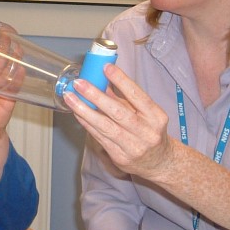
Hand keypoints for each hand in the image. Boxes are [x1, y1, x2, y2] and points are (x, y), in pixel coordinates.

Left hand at [64, 63, 175, 179]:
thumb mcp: (145, 113)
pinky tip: (77, 112)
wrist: (159, 162)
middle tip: (79, 83)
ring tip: (70, 97)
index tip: (106, 67)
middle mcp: (146, 132)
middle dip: (95, 96)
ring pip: (105, 126)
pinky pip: (99, 137)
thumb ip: (124, 97)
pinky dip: (86, 123)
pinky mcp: (120, 157)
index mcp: (156, 117)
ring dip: (84, 110)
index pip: (138, 95)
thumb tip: (103, 79)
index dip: (121, 80)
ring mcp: (133, 147)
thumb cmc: (150, 132)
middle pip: (118, 112)